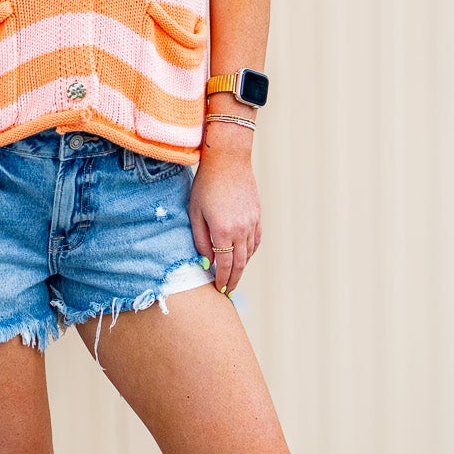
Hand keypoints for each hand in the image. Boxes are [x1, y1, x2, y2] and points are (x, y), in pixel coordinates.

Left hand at [190, 144, 260, 293]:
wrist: (228, 161)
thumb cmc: (206, 185)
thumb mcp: (195, 213)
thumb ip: (200, 240)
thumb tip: (207, 262)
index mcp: (223, 231)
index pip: (224, 265)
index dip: (222, 280)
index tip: (219, 290)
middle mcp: (241, 230)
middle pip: (239, 264)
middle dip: (233, 280)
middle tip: (228, 291)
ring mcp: (252, 222)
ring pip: (249, 253)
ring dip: (242, 268)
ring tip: (234, 277)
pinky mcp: (257, 215)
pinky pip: (256, 240)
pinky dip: (250, 252)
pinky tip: (244, 257)